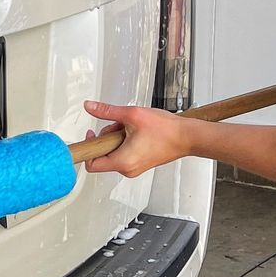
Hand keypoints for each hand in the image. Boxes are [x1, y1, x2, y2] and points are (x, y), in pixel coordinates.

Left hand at [80, 101, 195, 177]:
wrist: (187, 137)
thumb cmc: (166, 131)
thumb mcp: (131, 115)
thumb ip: (107, 111)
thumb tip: (91, 107)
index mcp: (122, 162)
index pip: (91, 164)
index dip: (88, 148)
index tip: (91, 135)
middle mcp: (127, 169)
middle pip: (103, 155)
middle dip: (107, 137)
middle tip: (118, 125)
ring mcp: (134, 168)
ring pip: (114, 152)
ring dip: (117, 137)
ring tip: (131, 127)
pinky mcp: (140, 163)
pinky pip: (124, 153)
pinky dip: (125, 141)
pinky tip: (136, 131)